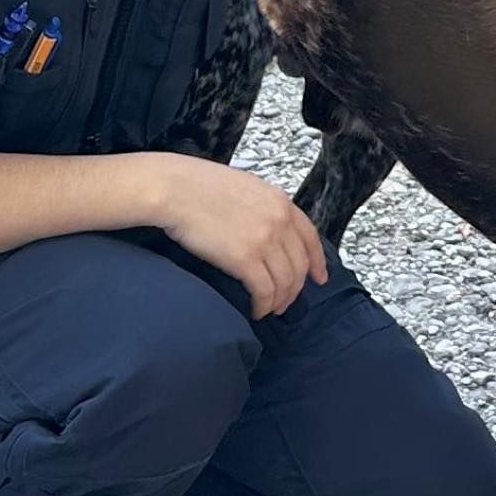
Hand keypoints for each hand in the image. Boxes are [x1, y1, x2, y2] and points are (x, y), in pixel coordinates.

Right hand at [148, 155, 328, 317]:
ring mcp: (265, 240)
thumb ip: (263, 208)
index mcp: (280, 201)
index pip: (310, 238)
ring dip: (278, 301)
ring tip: (268, 309)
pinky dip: (263, 305)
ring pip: (285, 282)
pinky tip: (255, 310)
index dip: (318, 262)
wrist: (175, 189)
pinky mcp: (246, 259)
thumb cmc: (198, 186)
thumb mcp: (245, 188)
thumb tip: (267, 231)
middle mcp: (279, 220)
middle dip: (294, 289)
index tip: (320, 278)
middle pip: (299, 266)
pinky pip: (265, 291)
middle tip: (285, 302)